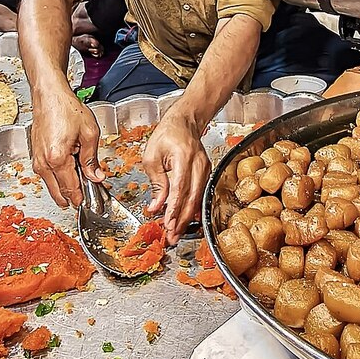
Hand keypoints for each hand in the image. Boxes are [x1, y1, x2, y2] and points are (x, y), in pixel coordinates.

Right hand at [30, 88, 103, 207]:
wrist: (49, 96)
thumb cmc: (65, 109)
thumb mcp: (89, 133)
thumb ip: (92, 159)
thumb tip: (96, 177)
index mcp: (58, 159)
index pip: (71, 188)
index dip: (82, 197)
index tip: (91, 201)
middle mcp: (43, 163)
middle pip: (58, 193)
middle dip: (73, 197)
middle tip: (87, 196)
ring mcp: (37, 161)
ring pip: (51, 186)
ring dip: (65, 188)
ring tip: (80, 182)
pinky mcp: (35, 157)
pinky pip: (47, 176)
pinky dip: (57, 179)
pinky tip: (69, 172)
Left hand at [141, 107, 210, 243]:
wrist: (185, 122)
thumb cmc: (167, 135)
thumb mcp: (152, 156)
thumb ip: (156, 182)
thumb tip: (155, 206)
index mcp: (184, 157)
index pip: (180, 187)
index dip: (174, 208)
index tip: (167, 223)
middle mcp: (199, 164)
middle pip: (193, 197)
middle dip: (182, 220)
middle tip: (172, 236)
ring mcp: (206, 169)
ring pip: (198, 199)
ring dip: (188, 218)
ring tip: (177, 233)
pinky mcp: (207, 173)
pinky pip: (201, 194)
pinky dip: (193, 209)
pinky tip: (187, 221)